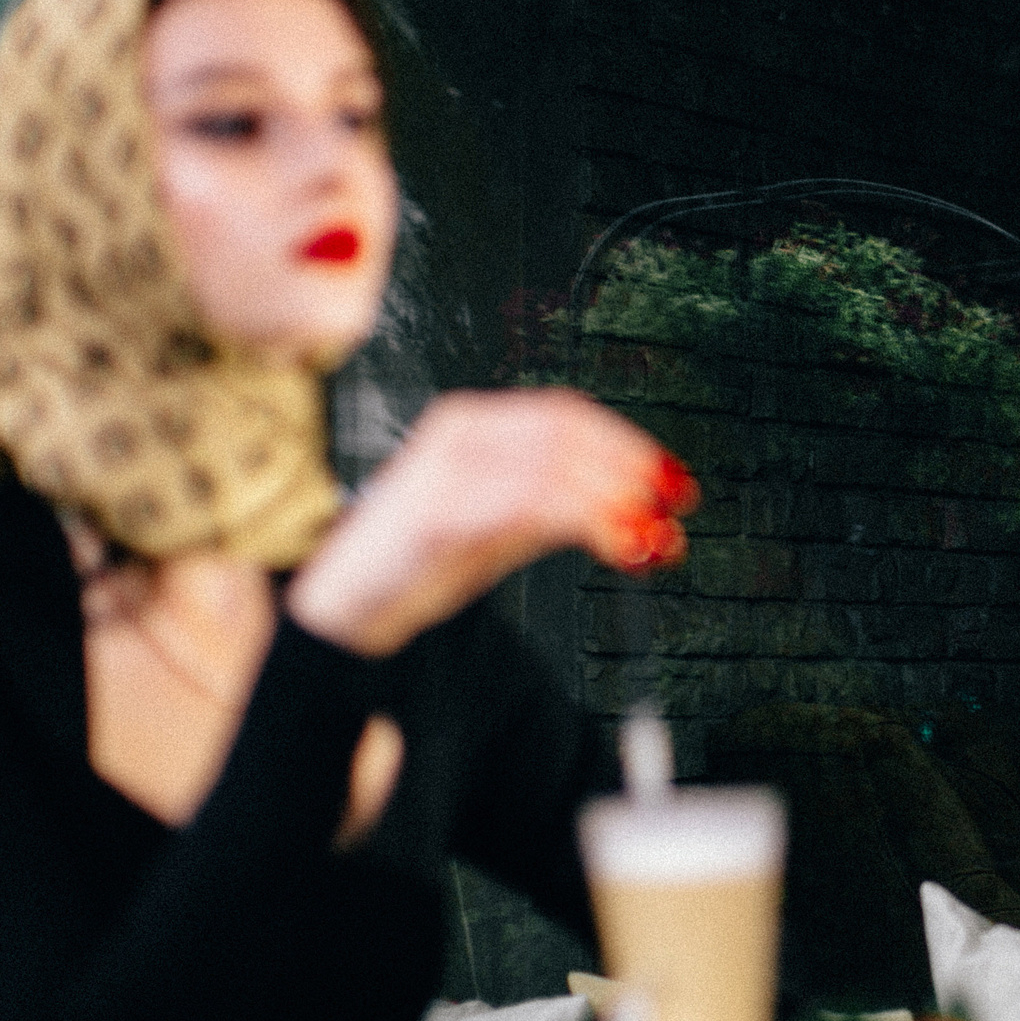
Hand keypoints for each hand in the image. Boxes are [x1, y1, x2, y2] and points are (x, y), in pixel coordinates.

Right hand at [286, 389, 698, 656]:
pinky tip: (615, 546)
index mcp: (471, 424)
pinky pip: (528, 504)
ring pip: (555, 465)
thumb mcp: (501, 522)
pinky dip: (586, 522)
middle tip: (672, 508)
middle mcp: (458, 434)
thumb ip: (558, 505)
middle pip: (568, 432)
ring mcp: (444, 470)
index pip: (566, 414)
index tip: (673, 479)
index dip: (628, 444)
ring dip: (616, 500)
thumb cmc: (420, 562)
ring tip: (650, 536)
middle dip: (631, 470)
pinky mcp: (438, 514)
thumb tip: (639, 511)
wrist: (346, 606)